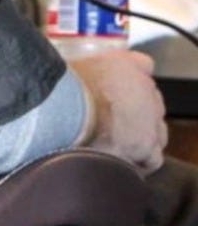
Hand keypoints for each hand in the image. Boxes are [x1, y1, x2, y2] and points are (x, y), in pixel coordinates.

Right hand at [71, 51, 167, 173]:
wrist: (69, 112)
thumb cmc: (66, 88)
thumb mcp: (74, 67)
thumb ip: (88, 71)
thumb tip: (79, 79)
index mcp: (125, 64)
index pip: (143, 65)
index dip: (133, 80)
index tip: (122, 89)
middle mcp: (144, 87)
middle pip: (152, 100)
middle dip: (137, 111)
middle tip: (116, 120)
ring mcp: (150, 117)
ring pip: (157, 130)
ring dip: (143, 137)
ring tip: (120, 144)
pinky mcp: (149, 145)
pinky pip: (153, 157)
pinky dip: (141, 160)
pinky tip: (124, 161)